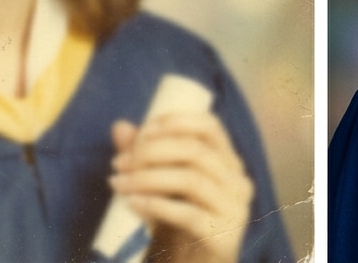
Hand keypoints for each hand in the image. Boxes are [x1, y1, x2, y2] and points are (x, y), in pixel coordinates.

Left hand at [109, 112, 253, 262]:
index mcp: (228, 162)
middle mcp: (238, 181)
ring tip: (119, 183)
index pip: (210, 127)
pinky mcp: (223, 236)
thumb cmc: (180, 222)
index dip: (177, 122)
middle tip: (120, 163)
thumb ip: (144, 156)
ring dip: (148, 178)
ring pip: (191, 180)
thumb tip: (120, 127)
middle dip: (152, 152)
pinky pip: (188, 214)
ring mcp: (234, 209)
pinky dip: (156, 206)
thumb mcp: (162, 186)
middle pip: (197, 152)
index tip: (143, 130)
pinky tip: (133, 204)